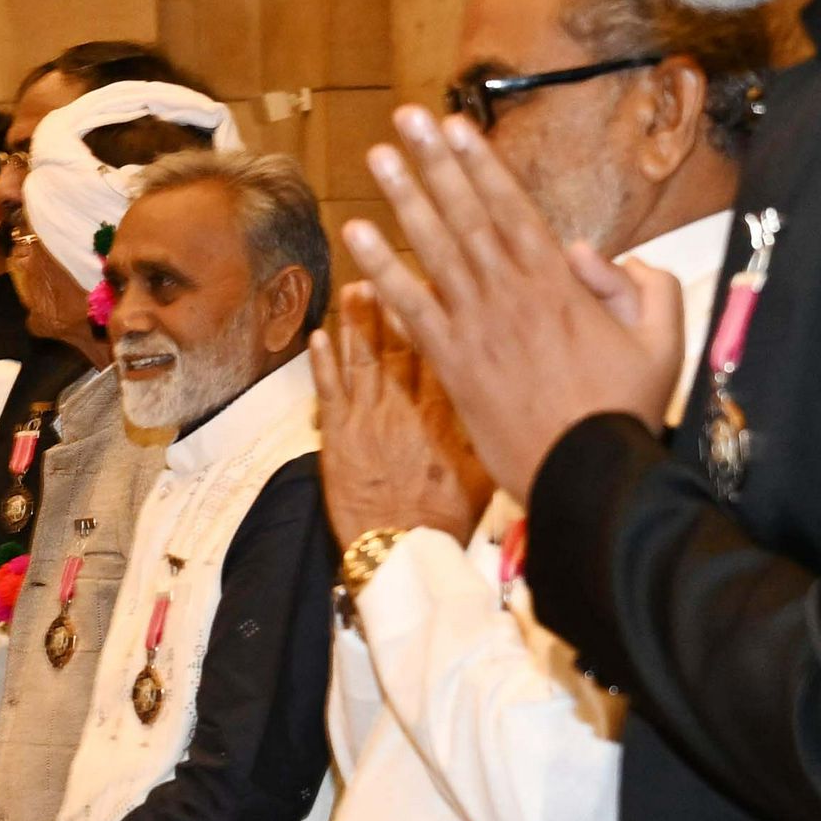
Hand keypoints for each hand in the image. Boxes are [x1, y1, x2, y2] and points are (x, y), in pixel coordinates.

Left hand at [313, 287, 495, 540]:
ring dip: (355, 322)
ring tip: (352, 287)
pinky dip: (321, 362)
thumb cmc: (447, 519)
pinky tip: (316, 336)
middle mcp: (405, 407)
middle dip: (389, 305)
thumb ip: (486, 432)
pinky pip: (327, 390)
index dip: (432, 316)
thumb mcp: (484, 474)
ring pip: (360, 359)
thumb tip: (504, 401)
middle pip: (396, 347)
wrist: (400, 550)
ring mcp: (368, 419)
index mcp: (443, 413)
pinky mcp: (337, 436)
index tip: (431, 283)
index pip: (438, 353)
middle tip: (383, 269)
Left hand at [344, 109, 689, 495]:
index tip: (458, 126)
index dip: (482, 163)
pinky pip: (410, 308)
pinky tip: (358, 236)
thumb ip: (643, 287)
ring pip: (434, 249)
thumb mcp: (662, 342)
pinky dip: (382, 270)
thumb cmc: (625, 411)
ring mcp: (477, 327)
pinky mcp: (452, 364)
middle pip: (467, 214)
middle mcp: (512, 294)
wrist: (587, 475)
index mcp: (562, 284)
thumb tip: (597, 255)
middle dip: (437, 161)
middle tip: (408, 117)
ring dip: (405, 198)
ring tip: (379, 156)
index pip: (513, 207)